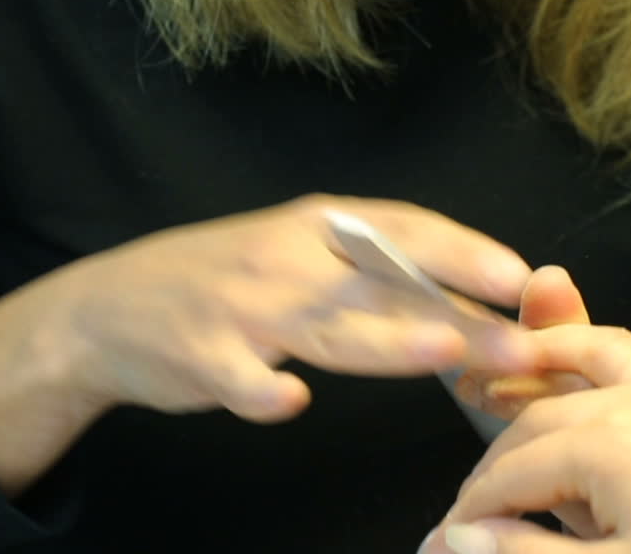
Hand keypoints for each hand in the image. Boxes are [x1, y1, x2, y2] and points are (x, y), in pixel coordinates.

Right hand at [0, 194, 535, 494]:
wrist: (110, 308)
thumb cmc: (229, 282)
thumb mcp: (300, 258)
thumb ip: (378, 280)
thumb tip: (475, 306)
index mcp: (315, 226)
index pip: (403, 229)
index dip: (463, 249)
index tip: (520, 274)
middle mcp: (285, 256)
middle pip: (382, 283)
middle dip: (455, 310)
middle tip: (519, 340)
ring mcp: (241, 304)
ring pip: (325, 325)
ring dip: (383, 338)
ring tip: (439, 348)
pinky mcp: (202, 353)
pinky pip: (239, 377)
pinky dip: (262, 392)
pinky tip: (288, 402)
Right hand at [420, 252, 630, 553]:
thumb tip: (463, 540)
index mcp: (609, 441)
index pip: (512, 467)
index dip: (473, 506)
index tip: (451, 536)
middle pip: (548, 411)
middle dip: (500, 448)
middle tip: (473, 489)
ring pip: (614, 352)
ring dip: (564, 345)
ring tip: (526, 349)